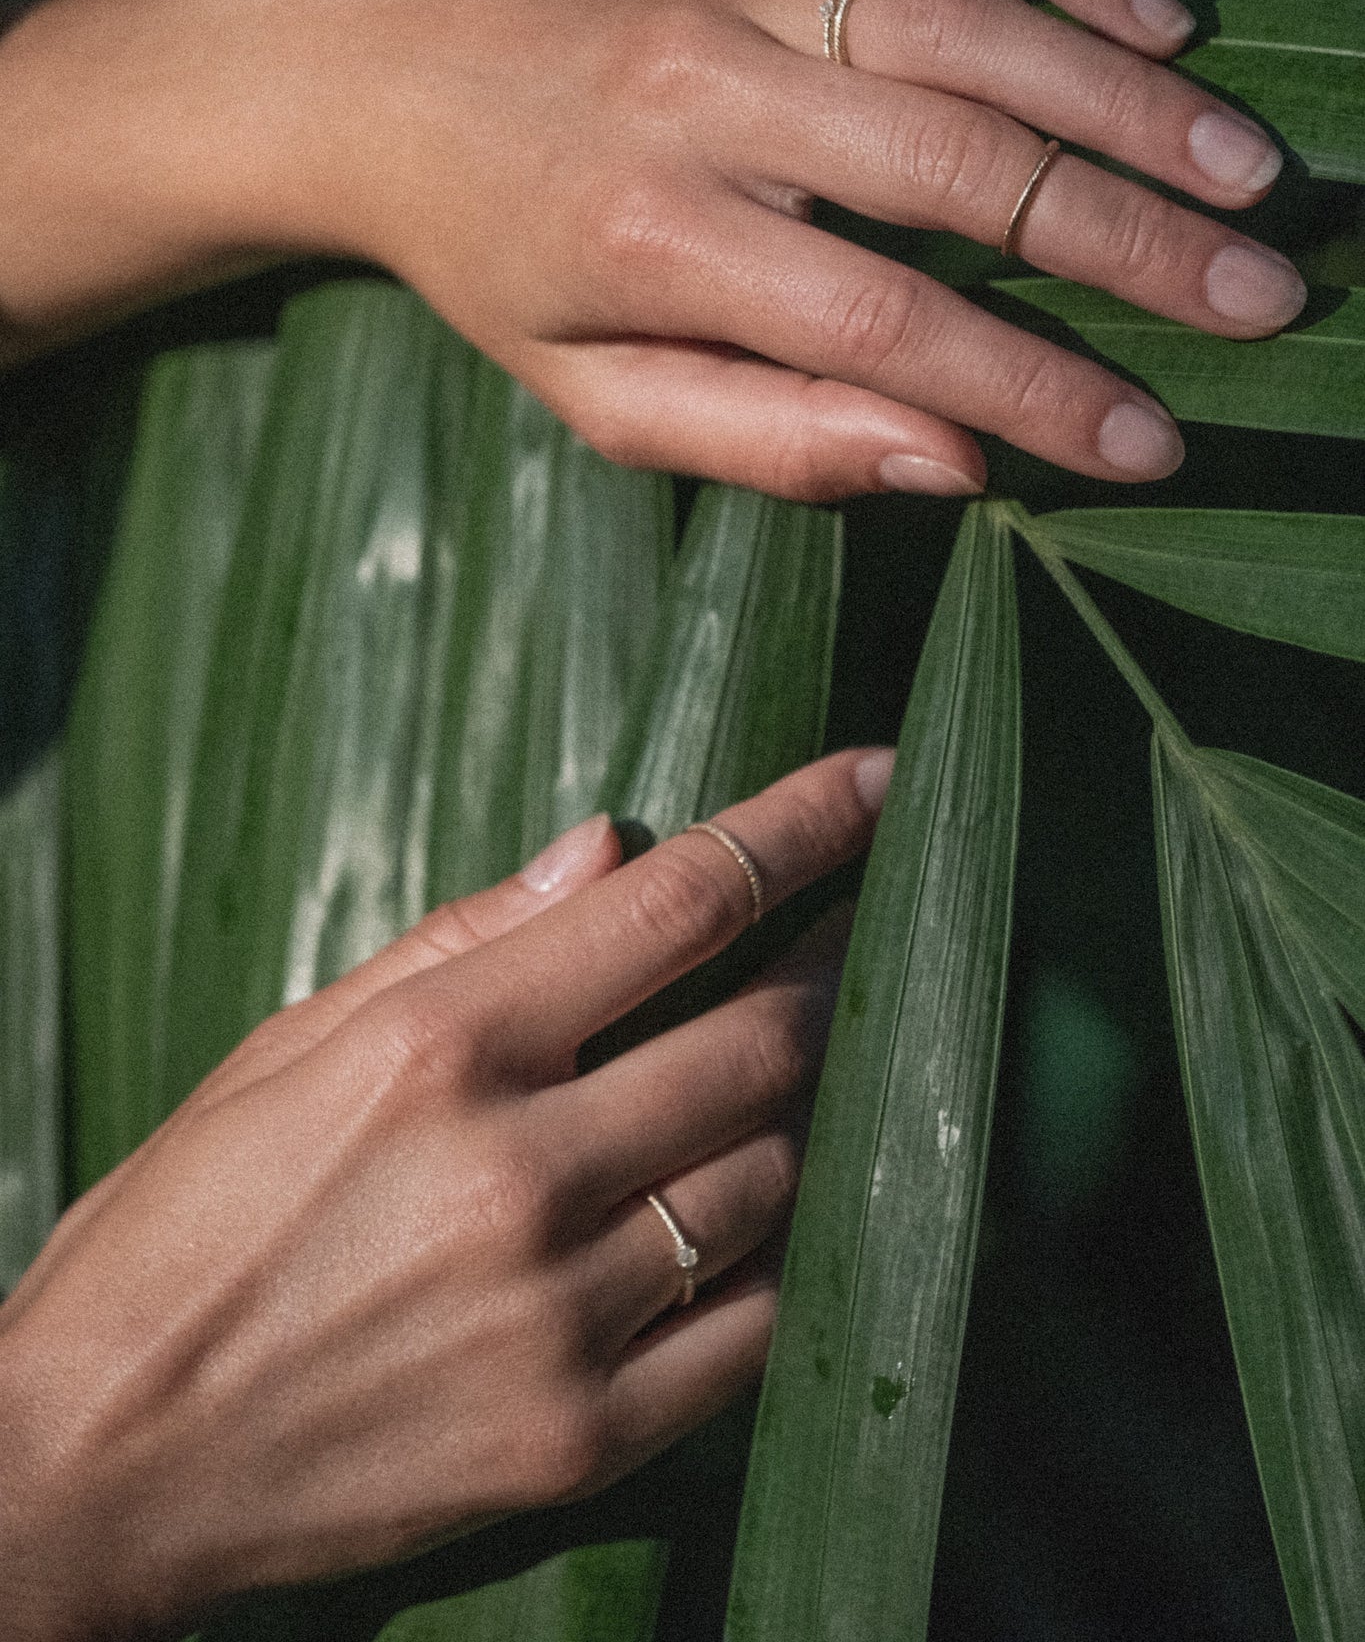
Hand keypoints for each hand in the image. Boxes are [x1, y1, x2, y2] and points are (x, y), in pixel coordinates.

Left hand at [0, 0, 1300, 492]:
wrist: (378, 66)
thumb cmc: (496, 262)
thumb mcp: (593, 397)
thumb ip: (767, 438)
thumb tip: (953, 463)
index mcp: (653, 239)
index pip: (889, 325)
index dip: (1034, 391)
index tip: (1149, 445)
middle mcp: (703, 90)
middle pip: (963, 165)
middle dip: (1131, 244)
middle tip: (1260, 302)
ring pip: (979, 22)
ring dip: (1131, 99)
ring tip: (1244, 176)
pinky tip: (1158, 13)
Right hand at [0, 749, 890, 1640]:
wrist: (97, 1461)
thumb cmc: (184, 1225)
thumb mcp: (291, 1041)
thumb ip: (463, 937)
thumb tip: (607, 848)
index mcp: (445, 1045)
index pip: (682, 900)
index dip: (805, 825)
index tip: (882, 782)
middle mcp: (519, 1170)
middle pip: (765, 1037)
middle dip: (843, 965)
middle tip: (874, 932)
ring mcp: (559, 1315)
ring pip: (777, 1178)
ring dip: (825, 1110)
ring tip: (828, 1068)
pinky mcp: (577, 1439)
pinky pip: (751, 1333)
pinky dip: (790, 1262)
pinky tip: (788, 1217)